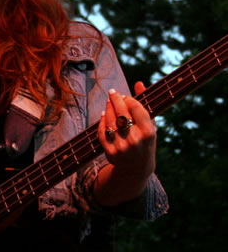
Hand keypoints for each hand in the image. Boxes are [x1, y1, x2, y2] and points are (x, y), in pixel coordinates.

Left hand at [96, 81, 156, 203]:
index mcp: (148, 132)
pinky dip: (102, 122)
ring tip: (108, 103)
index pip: (136, 108)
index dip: (128, 99)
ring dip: (107, 109)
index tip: (125, 96)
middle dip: (115, 100)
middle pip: (121, 113)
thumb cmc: (145, 142)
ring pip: (110, 121)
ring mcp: (122, 147)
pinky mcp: (110, 152)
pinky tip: (103, 115)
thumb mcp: (150, 125)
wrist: (137, 168)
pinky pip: (102, 132)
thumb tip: (138, 83)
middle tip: (112, 92)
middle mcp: (135, 139)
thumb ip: (144, 104)